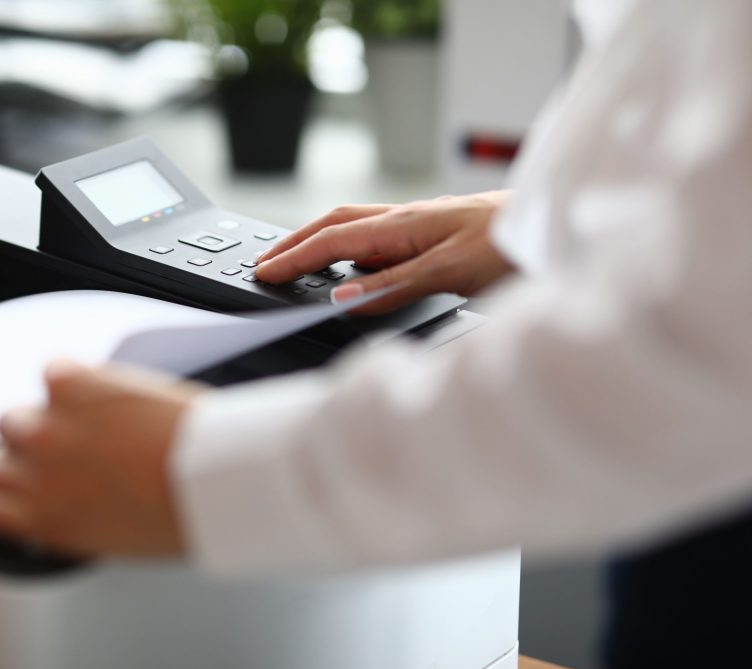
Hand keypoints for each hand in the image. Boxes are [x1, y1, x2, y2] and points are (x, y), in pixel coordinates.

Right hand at [0, 361, 204, 558]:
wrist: (213, 474)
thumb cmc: (182, 516)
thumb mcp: (115, 541)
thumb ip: (72, 520)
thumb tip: (69, 505)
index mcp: (43, 521)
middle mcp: (33, 475)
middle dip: (17, 457)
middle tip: (55, 453)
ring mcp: (46, 426)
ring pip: (15, 416)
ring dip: (42, 417)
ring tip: (86, 421)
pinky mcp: (69, 383)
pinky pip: (55, 372)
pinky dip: (78, 380)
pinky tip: (107, 391)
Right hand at [255, 192, 516, 314]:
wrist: (553, 226)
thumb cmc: (511, 243)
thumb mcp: (449, 273)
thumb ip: (394, 286)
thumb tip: (343, 300)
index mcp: (402, 224)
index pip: (332, 242)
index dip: (294, 258)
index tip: (265, 274)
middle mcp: (405, 219)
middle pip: (334, 224)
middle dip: (295, 242)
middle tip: (266, 261)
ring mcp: (418, 225)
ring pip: (354, 228)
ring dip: (319, 242)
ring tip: (296, 261)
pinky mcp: (433, 235)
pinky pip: (377, 239)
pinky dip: (350, 250)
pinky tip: (354, 267)